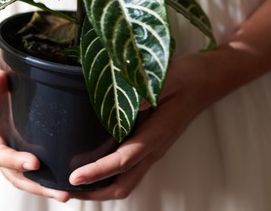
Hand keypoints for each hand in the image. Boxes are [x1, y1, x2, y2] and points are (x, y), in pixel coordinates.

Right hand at [0, 48, 70, 202]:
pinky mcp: (23, 141)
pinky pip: (34, 163)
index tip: (34, 164)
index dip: (13, 160)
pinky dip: (49, 175)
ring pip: (24, 174)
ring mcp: (10, 144)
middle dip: (35, 185)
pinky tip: (71, 178)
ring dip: (44, 187)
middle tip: (62, 193)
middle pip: (13, 172)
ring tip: (68, 194)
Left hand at [67, 53, 217, 200]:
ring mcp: (151, 149)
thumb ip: (145, 93)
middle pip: (122, 185)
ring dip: (98, 188)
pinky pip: (126, 169)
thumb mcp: (166, 79)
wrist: (207, 80)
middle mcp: (153, 149)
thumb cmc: (187, 77)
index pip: (123, 161)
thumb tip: (124, 104)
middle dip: (92, 192)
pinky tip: (89, 166)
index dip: (97, 171)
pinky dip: (106, 175)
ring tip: (70, 185)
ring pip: (124, 181)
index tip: (74, 177)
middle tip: (63, 190)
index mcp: (156, 136)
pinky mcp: (148, 144)